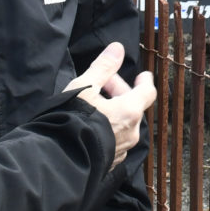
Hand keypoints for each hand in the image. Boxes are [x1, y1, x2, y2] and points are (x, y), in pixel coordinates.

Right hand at [66, 43, 155, 159]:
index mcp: (130, 111)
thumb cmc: (74, 118)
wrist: (62, 158)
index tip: (143, 75)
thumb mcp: (85, 87)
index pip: (147, 92)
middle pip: (133, 107)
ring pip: (124, 125)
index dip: (145, 81)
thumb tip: (117, 48)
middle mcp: (131, 132)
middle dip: (120, 92)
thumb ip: (103, 67)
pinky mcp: (111, 162)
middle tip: (104, 84)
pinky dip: (109, 129)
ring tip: (97, 106)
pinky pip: (116, 140)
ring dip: (115, 112)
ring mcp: (123, 150)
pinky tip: (94, 128)